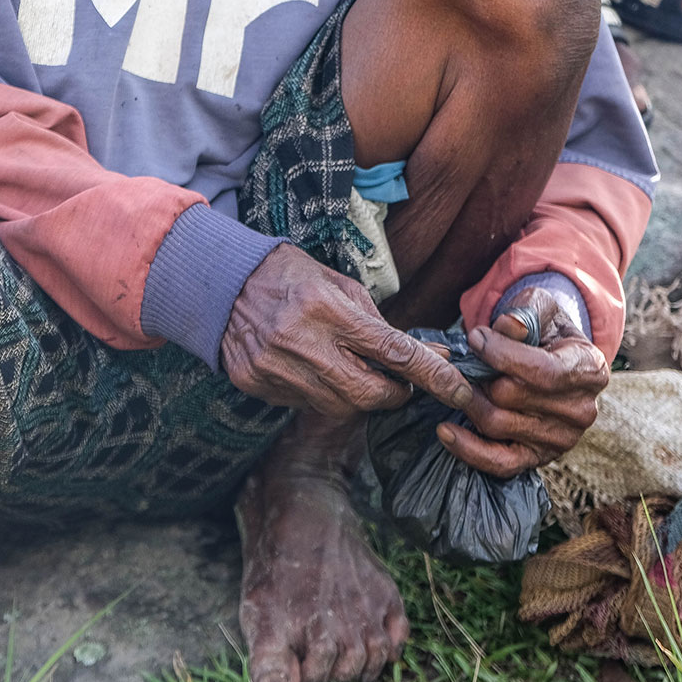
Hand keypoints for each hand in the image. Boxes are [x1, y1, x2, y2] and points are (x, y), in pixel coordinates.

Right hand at [220, 244, 478, 421]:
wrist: (220, 281)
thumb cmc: (289, 275)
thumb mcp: (338, 283)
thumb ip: (380, 323)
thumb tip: (429, 354)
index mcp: (326, 308)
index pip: (392, 351)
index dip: (432, 375)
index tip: (460, 392)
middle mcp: (301, 342)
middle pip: (369, 394)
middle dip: (395, 394)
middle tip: (401, 383)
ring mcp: (275, 369)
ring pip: (339, 407)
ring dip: (358, 395)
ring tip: (350, 368)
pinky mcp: (257, 385)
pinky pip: (306, 405)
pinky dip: (322, 393)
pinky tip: (313, 368)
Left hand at [436, 286, 608, 477]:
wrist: (552, 359)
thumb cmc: (545, 330)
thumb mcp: (541, 308)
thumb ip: (527, 310)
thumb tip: (508, 326)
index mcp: (590, 369)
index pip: (544, 371)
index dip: (503, 355)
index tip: (475, 337)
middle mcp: (581, 411)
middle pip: (512, 397)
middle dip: (479, 375)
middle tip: (460, 360)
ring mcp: (561, 440)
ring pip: (498, 424)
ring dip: (468, 401)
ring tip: (454, 381)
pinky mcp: (537, 459)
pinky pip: (499, 464)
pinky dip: (468, 449)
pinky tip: (445, 430)